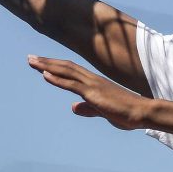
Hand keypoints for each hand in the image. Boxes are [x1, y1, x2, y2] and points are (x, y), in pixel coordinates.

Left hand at [28, 55, 147, 130]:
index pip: (71, 71)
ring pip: (66, 72)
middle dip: (47, 62)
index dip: (55, 66)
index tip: (41, 64)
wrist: (142, 113)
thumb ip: (88, 109)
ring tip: (32, 62)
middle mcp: (92, 80)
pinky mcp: (94, 94)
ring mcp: (92, 85)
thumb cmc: (126, 113)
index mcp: (94, 83)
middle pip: (65, 67)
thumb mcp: (103, 112)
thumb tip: (73, 107)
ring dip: (47, 66)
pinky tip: (45, 75)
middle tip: (30, 58)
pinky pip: (72, 84)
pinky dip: (57, 79)